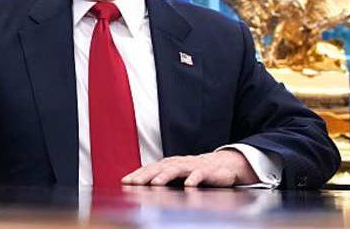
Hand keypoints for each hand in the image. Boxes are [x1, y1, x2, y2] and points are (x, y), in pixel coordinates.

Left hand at [121, 149, 257, 186]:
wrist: (224, 165)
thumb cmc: (196, 171)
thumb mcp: (178, 174)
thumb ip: (162, 178)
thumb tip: (140, 186)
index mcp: (170, 164)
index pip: (150, 168)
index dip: (137, 174)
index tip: (125, 182)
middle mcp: (179, 163)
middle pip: (159, 168)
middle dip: (145, 175)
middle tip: (134, 183)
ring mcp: (193, 166)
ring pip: (177, 169)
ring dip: (166, 176)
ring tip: (156, 184)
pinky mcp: (208, 171)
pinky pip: (200, 175)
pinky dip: (194, 179)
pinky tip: (188, 186)